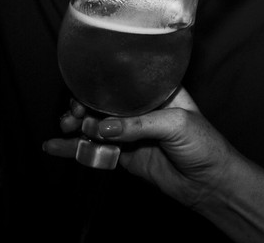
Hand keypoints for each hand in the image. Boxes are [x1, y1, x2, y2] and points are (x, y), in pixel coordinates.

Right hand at [45, 89, 239, 210]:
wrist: (211, 184)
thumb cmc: (205, 145)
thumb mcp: (177, 124)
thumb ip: (139, 124)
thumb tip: (103, 127)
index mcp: (156, 90)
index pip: (123, 80)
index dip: (101, 83)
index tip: (84, 89)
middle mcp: (140, 108)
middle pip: (102, 100)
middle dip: (83, 104)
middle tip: (74, 114)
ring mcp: (130, 132)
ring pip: (94, 124)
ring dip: (75, 124)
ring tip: (66, 127)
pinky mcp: (124, 155)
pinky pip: (95, 149)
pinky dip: (73, 149)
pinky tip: (53, 146)